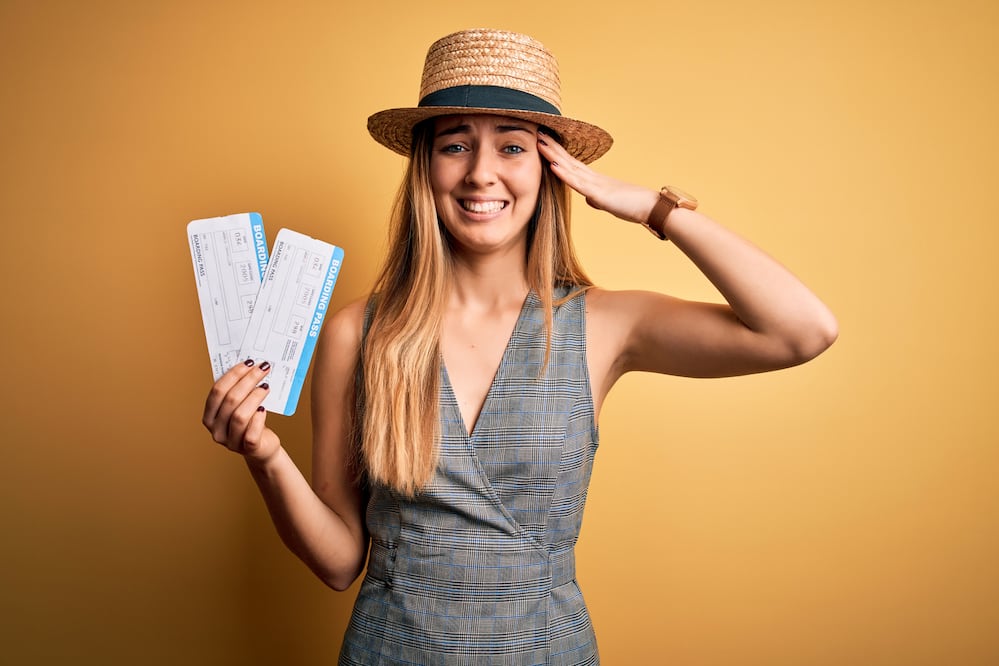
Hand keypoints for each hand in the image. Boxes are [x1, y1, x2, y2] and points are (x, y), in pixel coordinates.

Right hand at [202, 359, 280, 463]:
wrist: (262, 447)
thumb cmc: (250, 423)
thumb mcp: (240, 407)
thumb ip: (237, 392)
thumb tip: (249, 366)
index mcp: (209, 416)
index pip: (217, 391)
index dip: (233, 375)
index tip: (248, 363)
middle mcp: (216, 430)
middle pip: (230, 400)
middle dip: (248, 381)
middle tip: (262, 369)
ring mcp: (231, 442)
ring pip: (239, 416)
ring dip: (254, 397)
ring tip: (266, 387)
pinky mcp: (248, 449)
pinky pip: (251, 433)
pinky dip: (258, 419)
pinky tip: (263, 409)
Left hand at [536, 130, 657, 224]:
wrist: (652, 208)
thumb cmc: (634, 206)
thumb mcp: (610, 203)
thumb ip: (598, 200)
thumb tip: (590, 200)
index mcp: (596, 181)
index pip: (573, 164)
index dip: (558, 153)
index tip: (545, 142)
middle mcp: (594, 178)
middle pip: (568, 160)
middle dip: (552, 147)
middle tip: (537, 132)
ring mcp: (596, 184)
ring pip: (570, 167)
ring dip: (553, 155)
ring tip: (539, 142)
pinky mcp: (599, 194)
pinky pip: (578, 183)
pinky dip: (564, 174)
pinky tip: (553, 165)